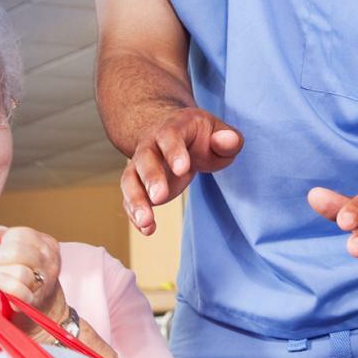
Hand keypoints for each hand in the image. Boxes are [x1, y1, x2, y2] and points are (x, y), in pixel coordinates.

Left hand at [0, 226, 116, 357]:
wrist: (48, 312)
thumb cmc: (29, 279)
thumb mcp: (21, 254)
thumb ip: (3, 239)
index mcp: (46, 243)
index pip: (18, 234)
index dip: (0, 243)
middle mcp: (49, 260)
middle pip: (16, 251)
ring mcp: (45, 281)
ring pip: (17, 271)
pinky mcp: (36, 301)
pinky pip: (18, 292)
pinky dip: (4, 287)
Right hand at [121, 107, 241, 235]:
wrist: (170, 133)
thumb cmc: (199, 136)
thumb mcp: (219, 132)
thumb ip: (229, 138)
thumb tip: (228, 141)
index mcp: (174, 128)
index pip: (170, 136)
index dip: (175, 152)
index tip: (183, 169)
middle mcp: (151, 144)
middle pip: (145, 159)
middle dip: (151, 178)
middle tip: (160, 197)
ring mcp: (141, 164)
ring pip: (130, 179)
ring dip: (136, 200)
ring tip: (146, 221)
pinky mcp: (138, 184)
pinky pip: (129, 197)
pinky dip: (135, 213)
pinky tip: (147, 229)